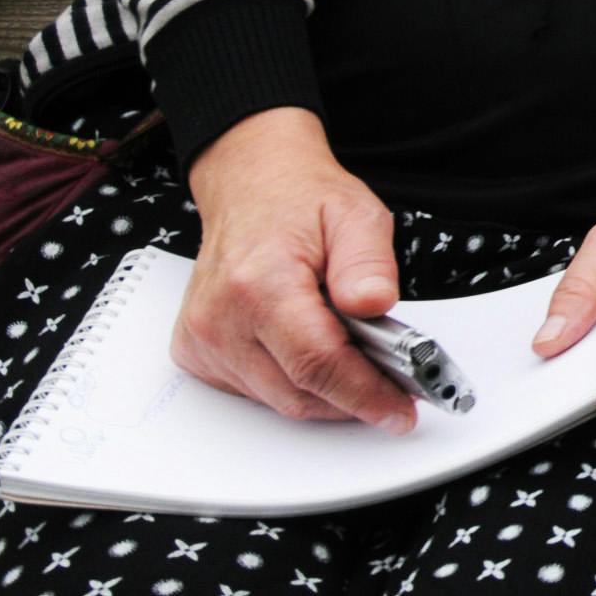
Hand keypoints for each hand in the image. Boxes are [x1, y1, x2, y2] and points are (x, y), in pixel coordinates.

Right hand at [176, 106, 416, 432]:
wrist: (251, 186)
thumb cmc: (301, 200)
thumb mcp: (357, 214)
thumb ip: (369, 263)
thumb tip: (374, 305)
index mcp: (259, 283)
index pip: (316, 362)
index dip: (364, 393)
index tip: (399, 410)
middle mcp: (221, 318)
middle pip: (298, 391)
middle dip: (353, 397)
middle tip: (396, 386)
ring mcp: (203, 339)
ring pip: (277, 399)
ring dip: (325, 394)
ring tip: (360, 363)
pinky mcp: (196, 352)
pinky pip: (255, 392)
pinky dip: (293, 385)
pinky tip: (315, 355)